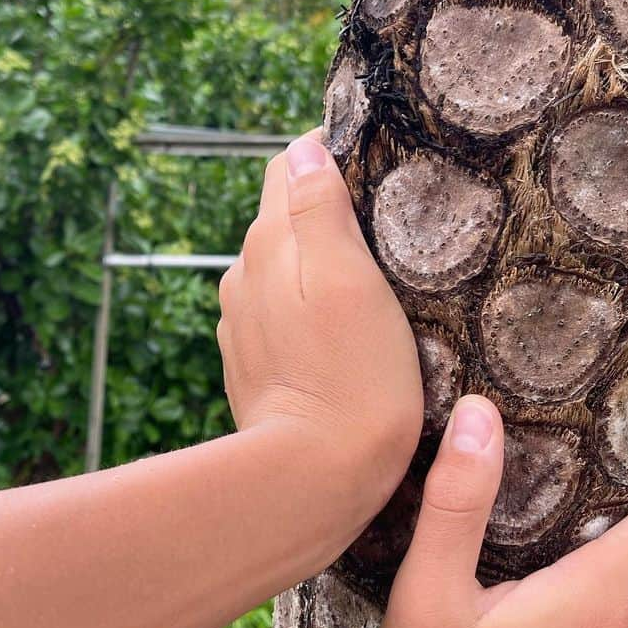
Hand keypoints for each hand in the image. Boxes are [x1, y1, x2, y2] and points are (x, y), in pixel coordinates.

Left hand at [217, 130, 422, 526]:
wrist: (312, 478)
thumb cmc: (353, 378)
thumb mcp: (350, 281)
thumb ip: (320, 210)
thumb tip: (304, 149)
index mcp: (267, 244)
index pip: (288, 167)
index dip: (328, 155)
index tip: (375, 167)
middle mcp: (242, 276)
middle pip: (283, 217)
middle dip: (325, 210)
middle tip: (386, 227)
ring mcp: (241, 323)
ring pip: (281, 268)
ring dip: (316, 264)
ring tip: (369, 283)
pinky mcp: (251, 364)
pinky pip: (280, 314)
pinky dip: (306, 307)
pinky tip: (340, 331)